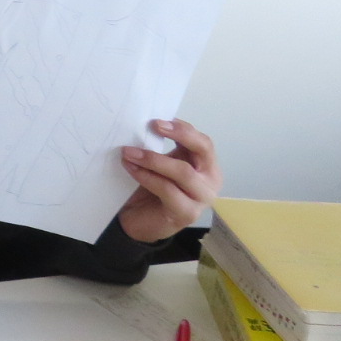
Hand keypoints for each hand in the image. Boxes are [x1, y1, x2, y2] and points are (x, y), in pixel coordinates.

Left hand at [117, 119, 220, 242]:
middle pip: (203, 152)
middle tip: (152, 125)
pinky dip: (147, 177)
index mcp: (208, 166)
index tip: (159, 120)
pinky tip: (131, 168)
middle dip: (179, 135)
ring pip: (183, 172)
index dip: (184, 129)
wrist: (140, 220)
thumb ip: (166, 147)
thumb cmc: (153, 188)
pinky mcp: (186, 213)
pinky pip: (167, 190)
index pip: (204, 143)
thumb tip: (153, 121)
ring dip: (154, 159)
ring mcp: (201, 199)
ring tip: (130, 151)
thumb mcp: (163, 163)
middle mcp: (211, 181)